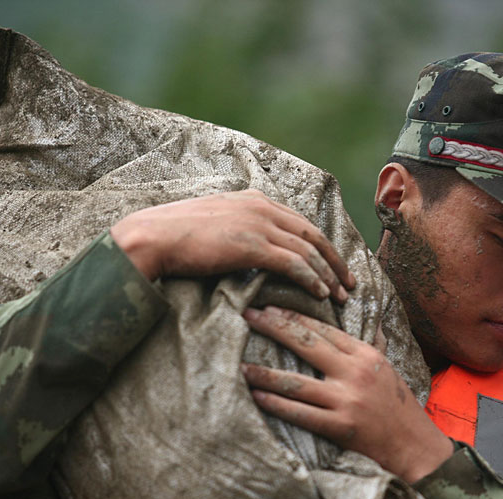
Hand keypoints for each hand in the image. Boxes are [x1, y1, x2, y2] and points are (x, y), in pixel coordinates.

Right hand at [110, 190, 355, 301]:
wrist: (152, 236)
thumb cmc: (175, 235)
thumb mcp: (213, 223)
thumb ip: (236, 228)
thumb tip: (244, 246)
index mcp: (254, 199)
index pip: (300, 222)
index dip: (322, 244)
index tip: (334, 263)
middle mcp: (262, 206)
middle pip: (312, 234)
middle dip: (335, 260)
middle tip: (349, 282)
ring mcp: (258, 224)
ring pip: (308, 250)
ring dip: (328, 274)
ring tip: (339, 295)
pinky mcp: (253, 245)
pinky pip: (294, 263)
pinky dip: (311, 279)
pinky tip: (320, 294)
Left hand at [241, 306, 452, 482]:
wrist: (416, 448)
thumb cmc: (399, 408)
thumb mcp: (387, 370)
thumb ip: (370, 346)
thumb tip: (366, 319)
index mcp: (365, 355)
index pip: (323, 329)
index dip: (293, 317)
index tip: (269, 308)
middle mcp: (355, 373)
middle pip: (305, 344)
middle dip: (272, 327)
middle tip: (246, 317)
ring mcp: (347, 401)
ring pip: (296, 382)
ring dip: (264, 373)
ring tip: (240, 366)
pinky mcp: (341, 427)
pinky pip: (301, 414)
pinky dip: (276, 405)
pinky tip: (257, 397)